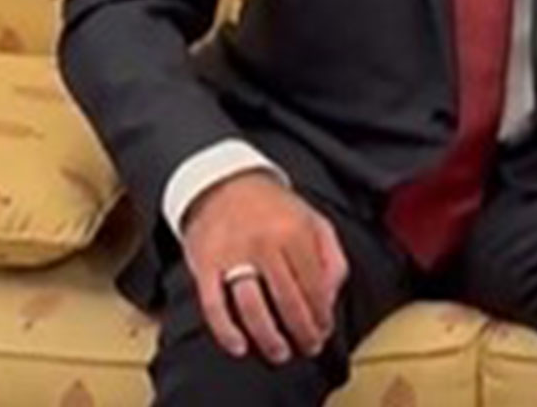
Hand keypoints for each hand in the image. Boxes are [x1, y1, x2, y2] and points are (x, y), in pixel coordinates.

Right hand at [181, 171, 348, 363]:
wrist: (225, 184)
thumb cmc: (275, 208)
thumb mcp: (313, 220)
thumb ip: (331, 256)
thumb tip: (331, 296)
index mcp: (294, 231)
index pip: (313, 284)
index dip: (321, 314)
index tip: (324, 330)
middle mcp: (264, 243)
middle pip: (287, 299)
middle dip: (301, 330)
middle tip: (308, 346)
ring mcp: (232, 255)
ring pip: (252, 306)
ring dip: (269, 336)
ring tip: (280, 353)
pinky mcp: (205, 265)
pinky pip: (214, 305)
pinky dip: (226, 331)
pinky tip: (240, 346)